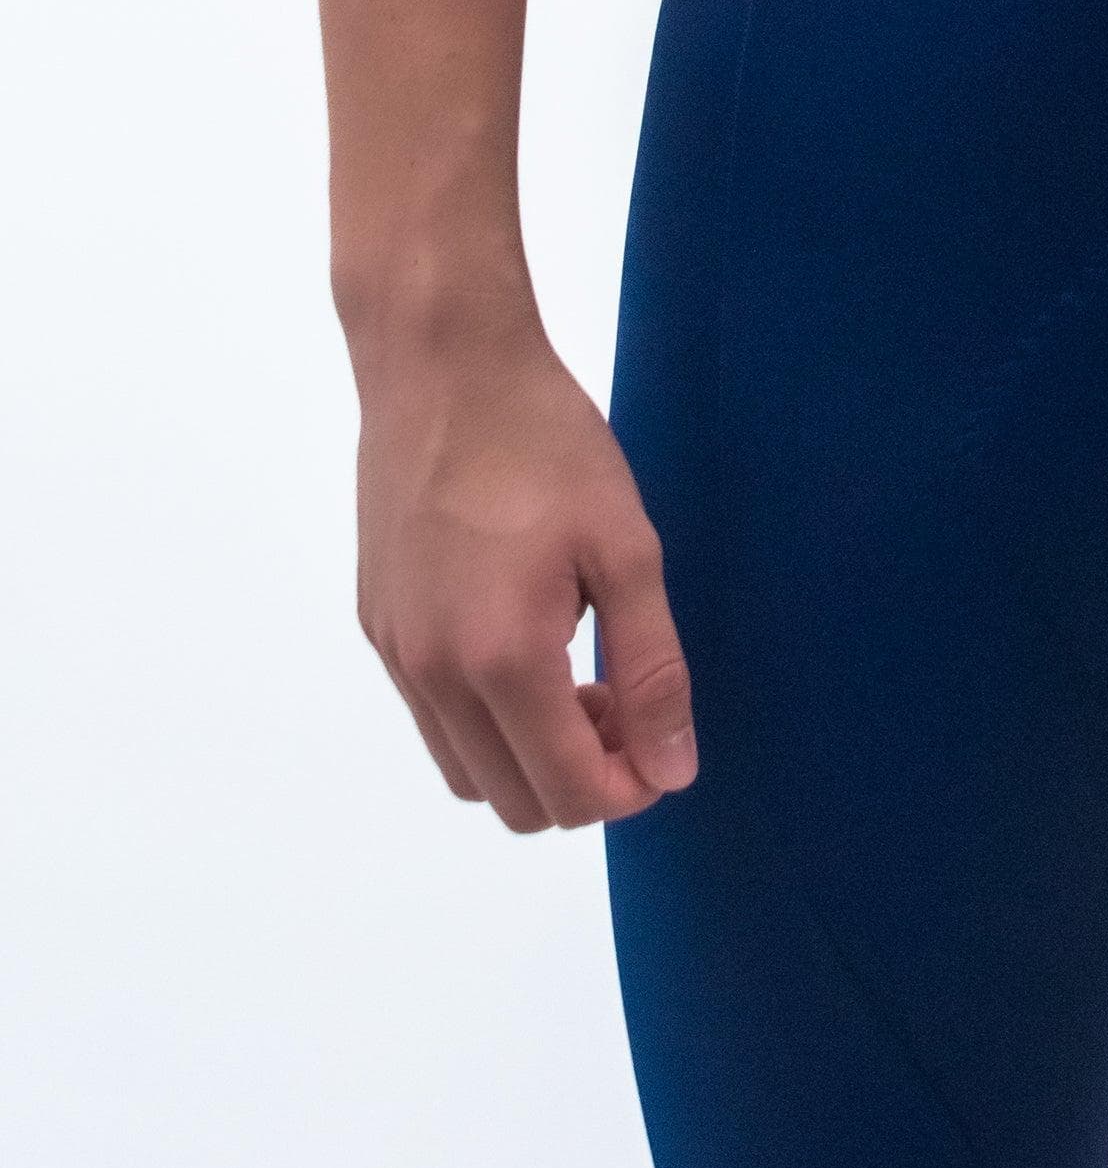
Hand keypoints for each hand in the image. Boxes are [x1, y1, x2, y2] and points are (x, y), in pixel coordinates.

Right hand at [355, 316, 696, 832]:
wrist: (442, 365)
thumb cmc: (545, 443)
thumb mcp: (626, 548)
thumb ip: (652, 669)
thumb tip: (671, 770)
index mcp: (501, 659)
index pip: (567, 793)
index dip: (630, 789)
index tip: (664, 743)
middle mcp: (433, 675)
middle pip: (512, 802)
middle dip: (582, 777)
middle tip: (624, 699)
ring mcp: (395, 652)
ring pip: (465, 770)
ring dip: (530, 754)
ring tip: (580, 671)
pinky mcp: (376, 624)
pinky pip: (431, 716)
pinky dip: (485, 716)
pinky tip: (526, 637)